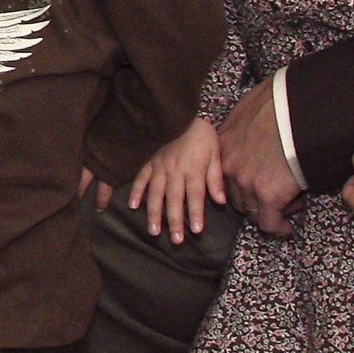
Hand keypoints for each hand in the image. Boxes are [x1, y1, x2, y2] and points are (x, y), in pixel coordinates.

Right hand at [126, 117, 225, 242]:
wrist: (179, 111)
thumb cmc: (201, 133)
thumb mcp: (215, 151)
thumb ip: (216, 177)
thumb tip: (220, 201)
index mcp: (193, 168)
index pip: (195, 194)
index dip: (196, 212)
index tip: (196, 230)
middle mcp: (175, 170)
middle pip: (174, 199)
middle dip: (175, 221)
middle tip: (176, 240)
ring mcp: (159, 166)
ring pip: (155, 193)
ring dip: (154, 213)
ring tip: (154, 231)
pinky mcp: (148, 161)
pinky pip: (140, 178)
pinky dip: (136, 191)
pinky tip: (133, 206)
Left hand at [215, 76, 305, 236]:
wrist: (303, 108)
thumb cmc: (284, 102)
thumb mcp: (252, 108)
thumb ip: (248, 127)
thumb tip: (259, 132)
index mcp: (223, 143)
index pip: (225, 172)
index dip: (243, 180)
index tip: (257, 183)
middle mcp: (228, 165)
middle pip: (236, 194)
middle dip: (255, 198)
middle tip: (278, 196)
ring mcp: (246, 182)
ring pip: (253, 209)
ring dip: (269, 210)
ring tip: (289, 206)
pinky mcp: (268, 194)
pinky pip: (269, 222)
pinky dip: (278, 227)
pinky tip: (287, 228)